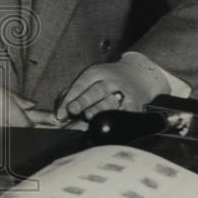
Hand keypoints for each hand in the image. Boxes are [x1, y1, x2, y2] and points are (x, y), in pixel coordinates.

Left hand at [55, 56, 170, 120]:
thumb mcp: (90, 80)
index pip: (81, 84)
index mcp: (96, 73)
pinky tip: (110, 124)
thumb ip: (73, 95)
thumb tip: (59, 115)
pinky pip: (127, 112)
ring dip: (99, 110)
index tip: (61, 113)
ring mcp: (124, 92)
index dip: (70, 98)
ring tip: (89, 117)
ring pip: (112, 102)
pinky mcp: (135, 104)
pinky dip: (119, 118)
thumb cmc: (106, 81)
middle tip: (72, 110)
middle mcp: (111, 81)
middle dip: (84, 101)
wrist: (137, 74)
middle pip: (97, 91)